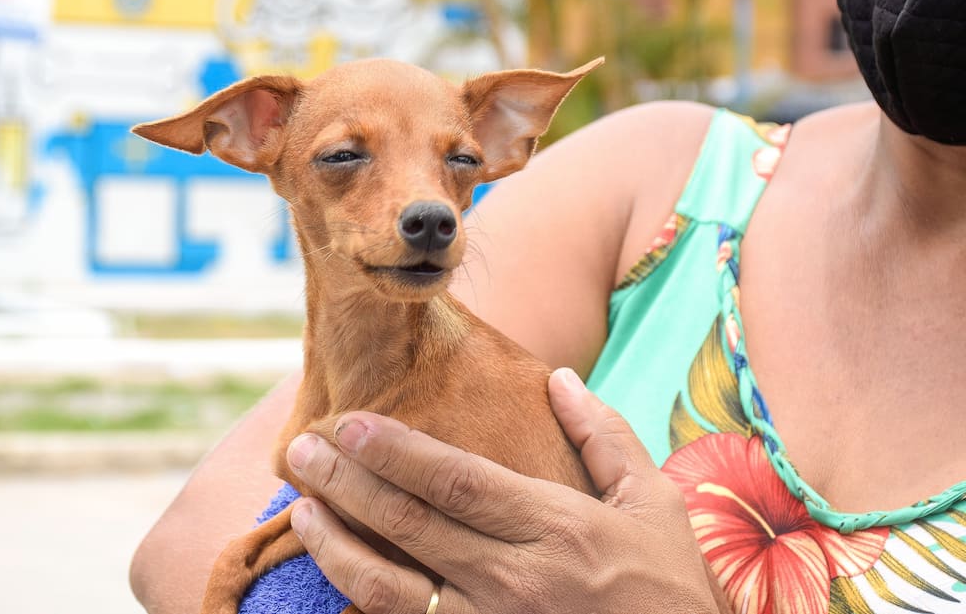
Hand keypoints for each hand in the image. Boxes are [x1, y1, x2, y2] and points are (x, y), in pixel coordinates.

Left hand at [284, 368, 730, 613]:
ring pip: (392, 588)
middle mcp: (517, 579)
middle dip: (346, 485)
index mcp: (557, 526)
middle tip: (300, 451)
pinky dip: (365, 606)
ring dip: (338, 547)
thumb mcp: (654, 504)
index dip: (395, 452)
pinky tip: (337, 580)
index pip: (456, 481)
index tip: (348, 425)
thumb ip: (604, 437)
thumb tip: (559, 379)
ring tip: (300, 510)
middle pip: (410, 525)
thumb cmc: (671, 590)